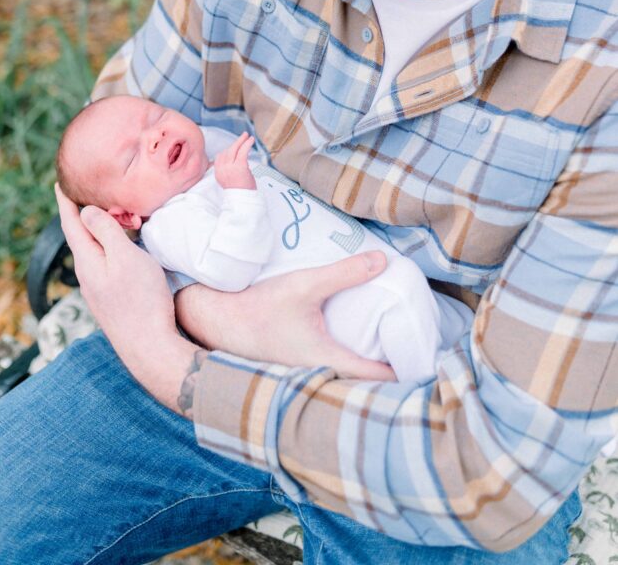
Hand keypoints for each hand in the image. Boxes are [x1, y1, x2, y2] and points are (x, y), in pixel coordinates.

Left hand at [55, 184, 197, 410]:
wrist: (151, 349)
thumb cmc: (141, 301)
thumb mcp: (126, 258)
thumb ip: (106, 232)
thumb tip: (86, 211)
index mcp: (87, 261)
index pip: (71, 224)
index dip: (66, 201)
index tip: (60, 181)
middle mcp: (87, 275)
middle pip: (80, 236)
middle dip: (79, 213)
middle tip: (82, 190)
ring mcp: (99, 290)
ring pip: (93, 250)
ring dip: (95, 230)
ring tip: (103, 213)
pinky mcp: (112, 299)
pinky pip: (104, 263)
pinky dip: (107, 245)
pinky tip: (119, 246)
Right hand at [176, 252, 395, 381]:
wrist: (214, 320)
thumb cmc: (258, 307)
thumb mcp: (304, 285)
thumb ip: (345, 273)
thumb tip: (384, 261)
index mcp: (328, 361)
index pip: (378, 377)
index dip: (405, 371)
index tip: (428, 363)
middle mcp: (318, 376)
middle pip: (364, 383)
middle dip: (389, 372)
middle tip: (414, 352)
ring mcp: (304, 376)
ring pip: (345, 379)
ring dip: (365, 369)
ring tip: (389, 349)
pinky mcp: (293, 367)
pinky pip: (328, 371)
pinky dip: (345, 363)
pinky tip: (349, 343)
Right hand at [213, 132, 255, 189]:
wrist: (243, 200)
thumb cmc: (240, 192)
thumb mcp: (229, 181)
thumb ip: (228, 170)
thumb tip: (234, 161)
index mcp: (218, 173)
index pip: (220, 157)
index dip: (228, 150)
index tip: (234, 147)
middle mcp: (222, 169)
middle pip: (227, 151)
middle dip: (236, 142)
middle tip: (242, 136)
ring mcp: (230, 167)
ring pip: (235, 149)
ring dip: (241, 141)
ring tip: (247, 136)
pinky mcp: (239, 166)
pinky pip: (242, 151)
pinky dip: (247, 144)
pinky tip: (250, 140)